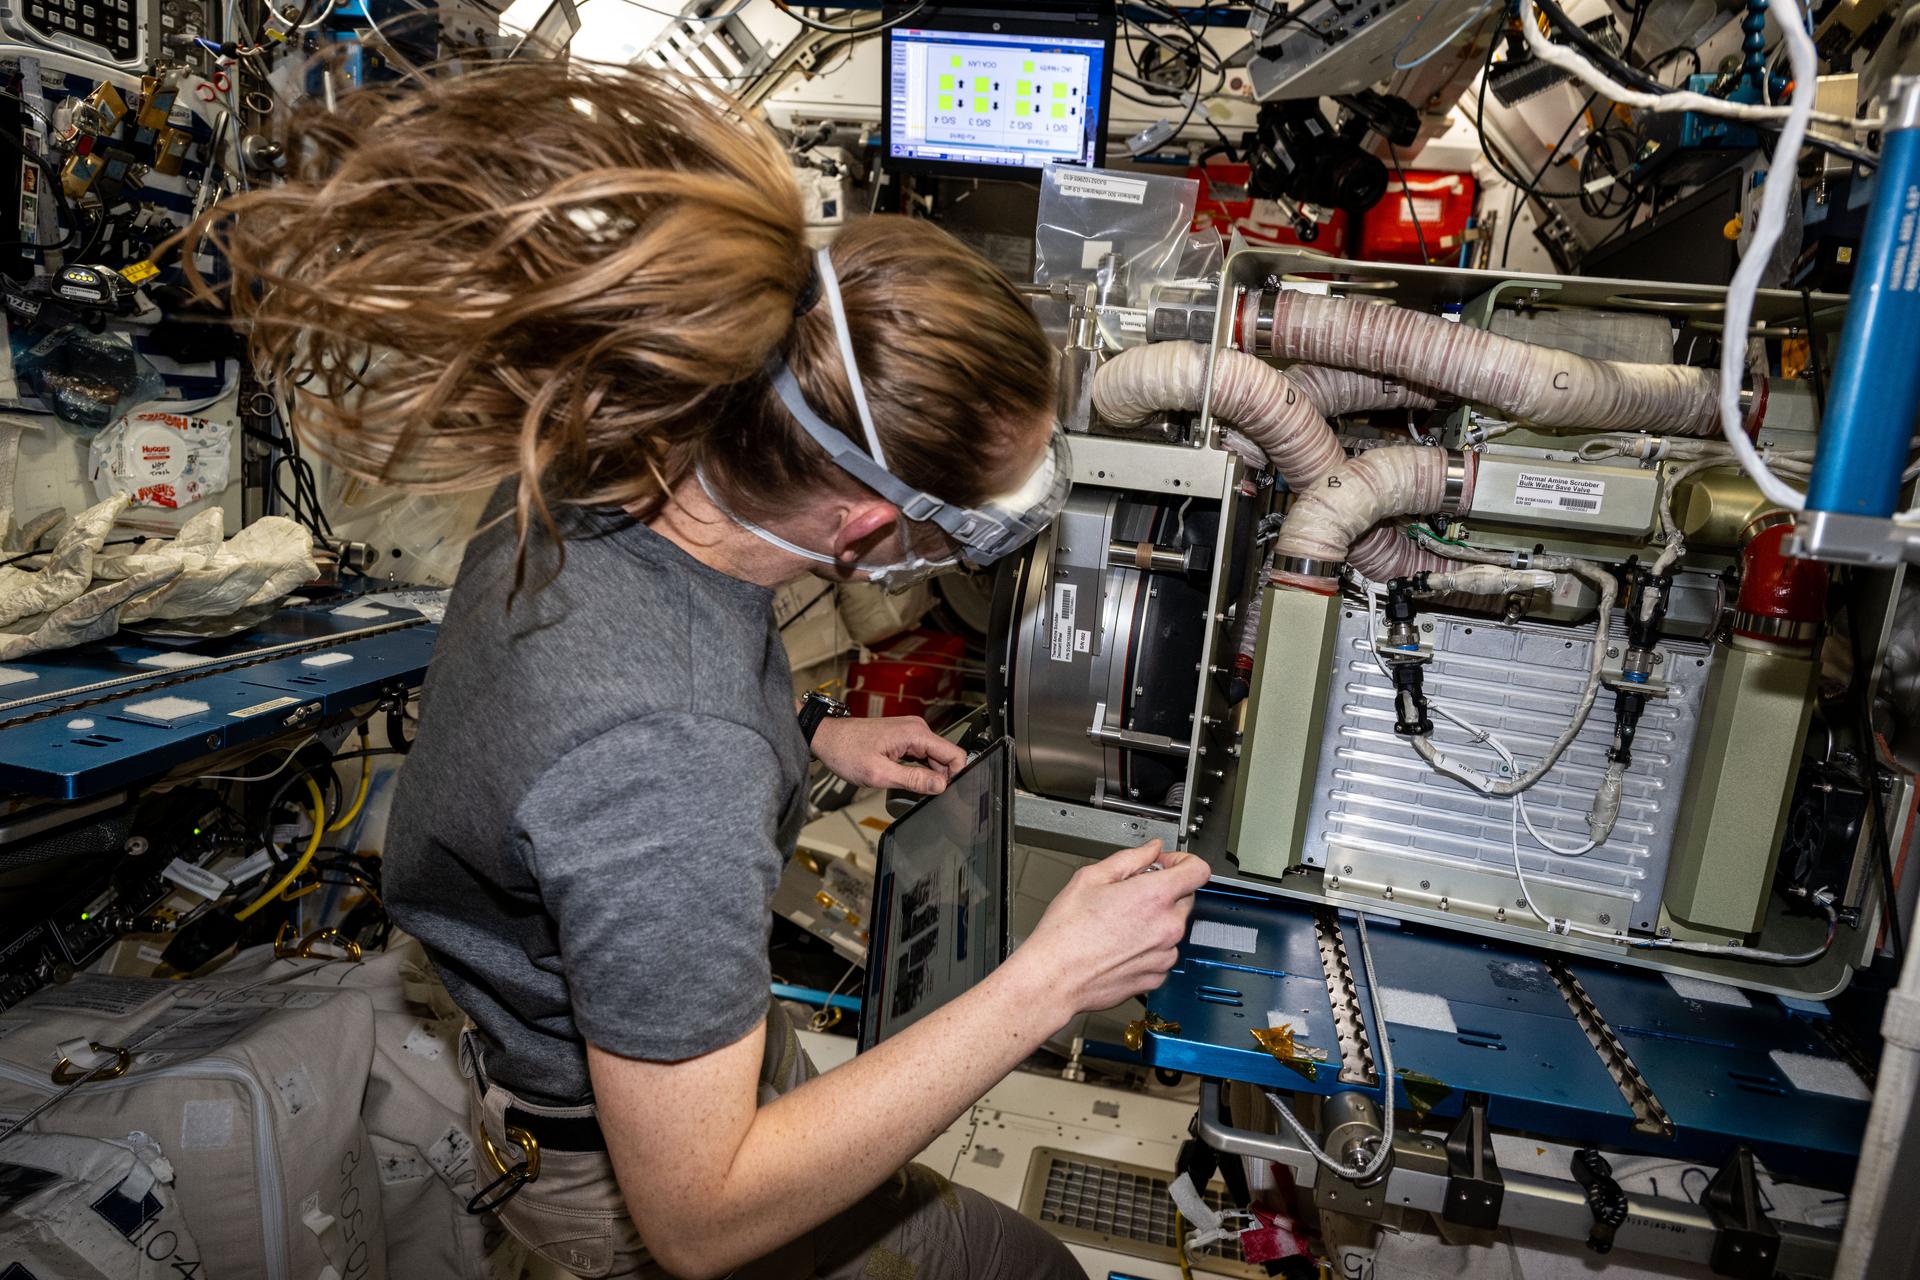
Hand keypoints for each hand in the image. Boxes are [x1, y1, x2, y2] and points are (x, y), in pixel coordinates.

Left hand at [809, 715, 966, 794]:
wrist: (827, 737)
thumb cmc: (846, 751)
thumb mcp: (879, 773)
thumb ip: (913, 780)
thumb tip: (941, 785)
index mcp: (915, 734)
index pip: (955, 755)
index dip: (955, 776)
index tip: (944, 793)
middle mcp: (917, 729)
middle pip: (946, 758)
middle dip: (941, 778)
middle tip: (922, 796)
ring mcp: (911, 732)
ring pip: (935, 758)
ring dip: (928, 775)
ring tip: (910, 788)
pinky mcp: (904, 737)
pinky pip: (922, 756)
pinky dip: (919, 770)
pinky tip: (906, 780)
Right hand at [1013, 840, 1210, 1015]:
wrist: (1055, 977)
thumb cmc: (1066, 933)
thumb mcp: (1091, 878)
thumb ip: (1130, 858)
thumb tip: (1151, 850)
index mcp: (1154, 897)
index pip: (1198, 870)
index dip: (1184, 861)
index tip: (1167, 865)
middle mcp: (1167, 927)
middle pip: (1185, 897)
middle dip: (1164, 890)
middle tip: (1132, 893)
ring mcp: (1164, 955)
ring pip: (1172, 927)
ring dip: (1155, 920)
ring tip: (1120, 923)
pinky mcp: (1157, 977)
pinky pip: (1162, 953)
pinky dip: (1149, 946)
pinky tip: (1121, 944)